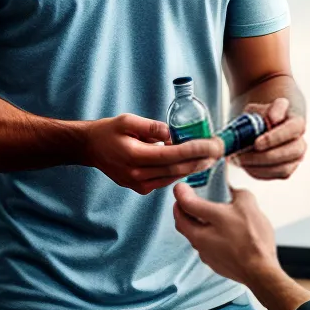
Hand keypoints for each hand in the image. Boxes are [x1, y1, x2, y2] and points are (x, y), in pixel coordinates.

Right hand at [84, 115, 222, 194]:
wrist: (90, 148)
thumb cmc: (109, 131)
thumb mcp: (128, 120)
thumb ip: (151, 126)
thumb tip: (173, 133)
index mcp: (134, 156)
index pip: (172, 155)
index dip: (194, 150)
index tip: (212, 144)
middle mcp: (137, 175)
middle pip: (177, 169)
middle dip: (201, 159)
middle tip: (219, 150)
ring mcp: (139, 184)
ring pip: (174, 177)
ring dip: (194, 167)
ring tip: (212, 156)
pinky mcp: (141, 188)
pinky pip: (166, 180)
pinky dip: (181, 172)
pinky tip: (194, 163)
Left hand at [173, 184, 309, 309]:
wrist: (260, 272)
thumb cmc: (253, 239)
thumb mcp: (249, 205)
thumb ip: (238, 193)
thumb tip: (233, 191)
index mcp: (208, 219)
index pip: (185, 202)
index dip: (180, 192)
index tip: (181, 187)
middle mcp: (200, 237)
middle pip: (181, 221)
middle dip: (180, 209)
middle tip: (184, 201)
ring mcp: (205, 253)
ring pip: (191, 235)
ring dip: (192, 224)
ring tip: (202, 217)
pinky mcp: (213, 263)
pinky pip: (203, 247)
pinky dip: (205, 238)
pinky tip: (218, 235)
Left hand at [231, 98, 306, 179]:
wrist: (255, 132)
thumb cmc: (258, 118)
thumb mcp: (260, 109)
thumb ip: (269, 109)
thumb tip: (273, 118)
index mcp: (296, 123)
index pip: (293, 129)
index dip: (276, 137)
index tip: (256, 143)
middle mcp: (300, 142)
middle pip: (292, 152)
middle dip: (266, 156)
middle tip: (243, 155)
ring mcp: (295, 159)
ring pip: (283, 168)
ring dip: (258, 166)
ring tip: (239, 159)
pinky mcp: (286, 171)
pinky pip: (274, 175)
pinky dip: (257, 171)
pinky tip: (245, 164)